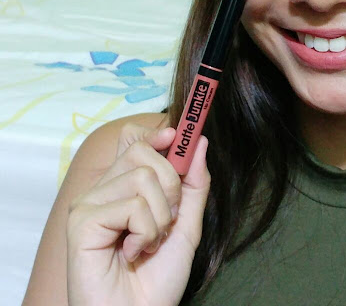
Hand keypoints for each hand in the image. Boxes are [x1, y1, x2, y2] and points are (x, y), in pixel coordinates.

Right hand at [66, 123, 210, 305]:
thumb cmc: (158, 278)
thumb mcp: (187, 224)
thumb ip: (194, 184)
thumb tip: (199, 141)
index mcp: (122, 187)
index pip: (132, 138)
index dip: (155, 132)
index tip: (175, 136)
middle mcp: (103, 190)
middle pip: (142, 150)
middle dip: (170, 184)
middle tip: (167, 221)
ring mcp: (88, 204)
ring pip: (142, 176)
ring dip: (160, 215)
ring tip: (149, 242)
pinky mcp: (81, 222)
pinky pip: (131, 205)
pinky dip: (145, 232)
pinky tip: (133, 252)